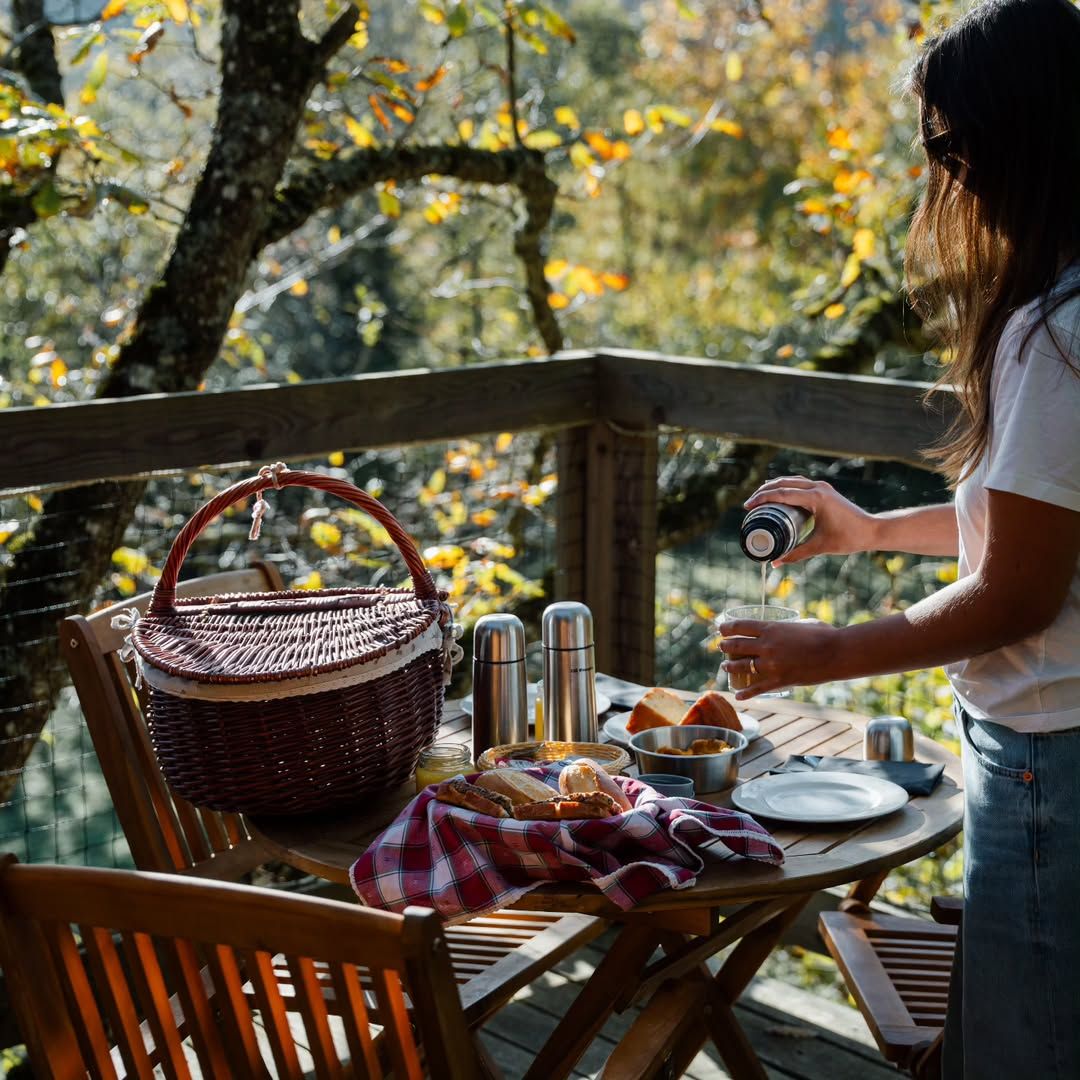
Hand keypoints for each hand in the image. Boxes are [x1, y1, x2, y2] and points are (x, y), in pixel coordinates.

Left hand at [718, 616, 837, 699]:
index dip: (726, 628)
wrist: (837, 653)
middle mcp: (766, 645)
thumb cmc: (824, 634)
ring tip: (725, 666)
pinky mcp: (779, 681)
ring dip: (729, 666)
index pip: (740, 626)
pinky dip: (745, 693)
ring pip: (741, 666)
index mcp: (771, 628)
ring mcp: (771, 664)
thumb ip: (787, 627)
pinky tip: (738, 695)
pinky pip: (757, 688)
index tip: (721, 629)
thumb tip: (785, 628)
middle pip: (736, 645)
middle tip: (721, 647)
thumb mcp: (800, 624)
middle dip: (725, 646)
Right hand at [744, 476, 876, 564]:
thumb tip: (775, 563)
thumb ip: (795, 554)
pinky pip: (800, 484)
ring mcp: (822, 487)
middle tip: (750, 504)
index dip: (762, 499)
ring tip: (760, 498)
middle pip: (783, 483)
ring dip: (775, 487)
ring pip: (792, 480)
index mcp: (815, 497)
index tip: (748, 507)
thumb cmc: (849, 538)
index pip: (782, 493)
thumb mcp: (819, 547)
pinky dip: (787, 487)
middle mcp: (818, 487)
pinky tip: (780, 496)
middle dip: (764, 491)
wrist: (872, 530)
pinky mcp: (825, 490)